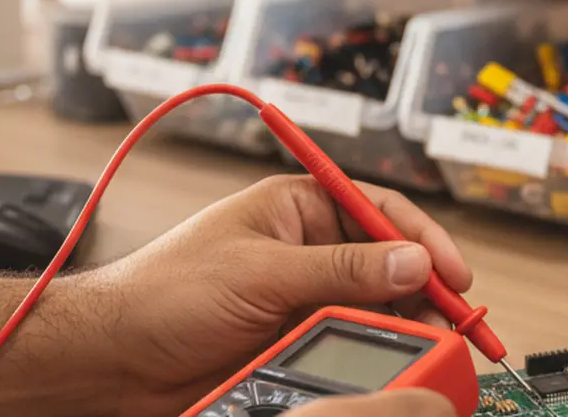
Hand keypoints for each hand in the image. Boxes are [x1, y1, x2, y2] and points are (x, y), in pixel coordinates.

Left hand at [75, 175, 472, 415]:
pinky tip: (389, 359)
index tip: (453, 270)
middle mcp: (306, 247)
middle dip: (422, 286)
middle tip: (453, 318)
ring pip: (374, 304)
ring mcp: (302, 295)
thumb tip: (411, 260)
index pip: (378, 208)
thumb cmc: (164, 292)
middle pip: (386, 260)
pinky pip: (350, 340)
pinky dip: (374, 350)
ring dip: (402, 322)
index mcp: (297, 207)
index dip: (422, 236)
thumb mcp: (262, 272)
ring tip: (428, 343)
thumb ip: (342, 269)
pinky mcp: (295, 337)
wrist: (114, 359)